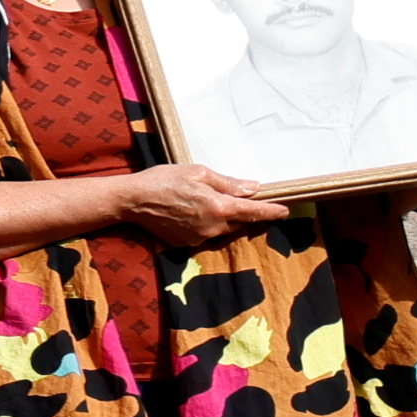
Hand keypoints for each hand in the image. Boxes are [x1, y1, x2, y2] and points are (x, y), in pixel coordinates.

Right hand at [112, 161, 274, 247]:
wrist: (132, 200)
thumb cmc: (163, 180)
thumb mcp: (198, 173)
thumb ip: (228, 183)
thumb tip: (253, 188)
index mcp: (220, 207)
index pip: (255, 211)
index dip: (272, 211)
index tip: (285, 211)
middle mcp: (213, 226)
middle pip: (238, 221)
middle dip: (237, 211)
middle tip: (223, 197)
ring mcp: (199, 238)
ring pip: (221, 229)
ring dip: (219, 219)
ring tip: (198, 203)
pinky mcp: (186, 243)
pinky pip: (204, 234)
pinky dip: (202, 225)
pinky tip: (185, 214)